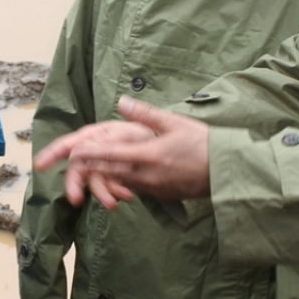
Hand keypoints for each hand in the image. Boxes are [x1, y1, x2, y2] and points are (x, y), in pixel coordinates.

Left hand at [35, 97, 210, 208]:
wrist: (227, 172)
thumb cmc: (203, 143)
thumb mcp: (175, 123)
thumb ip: (146, 114)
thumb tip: (122, 102)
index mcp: (149, 155)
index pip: (111, 155)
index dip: (89, 154)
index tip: (71, 152)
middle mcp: (148, 175)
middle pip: (110, 172)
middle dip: (91, 168)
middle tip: (73, 164)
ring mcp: (155, 189)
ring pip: (122, 182)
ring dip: (106, 177)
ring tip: (90, 170)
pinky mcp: (162, 196)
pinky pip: (137, 190)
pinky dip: (125, 183)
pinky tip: (120, 177)